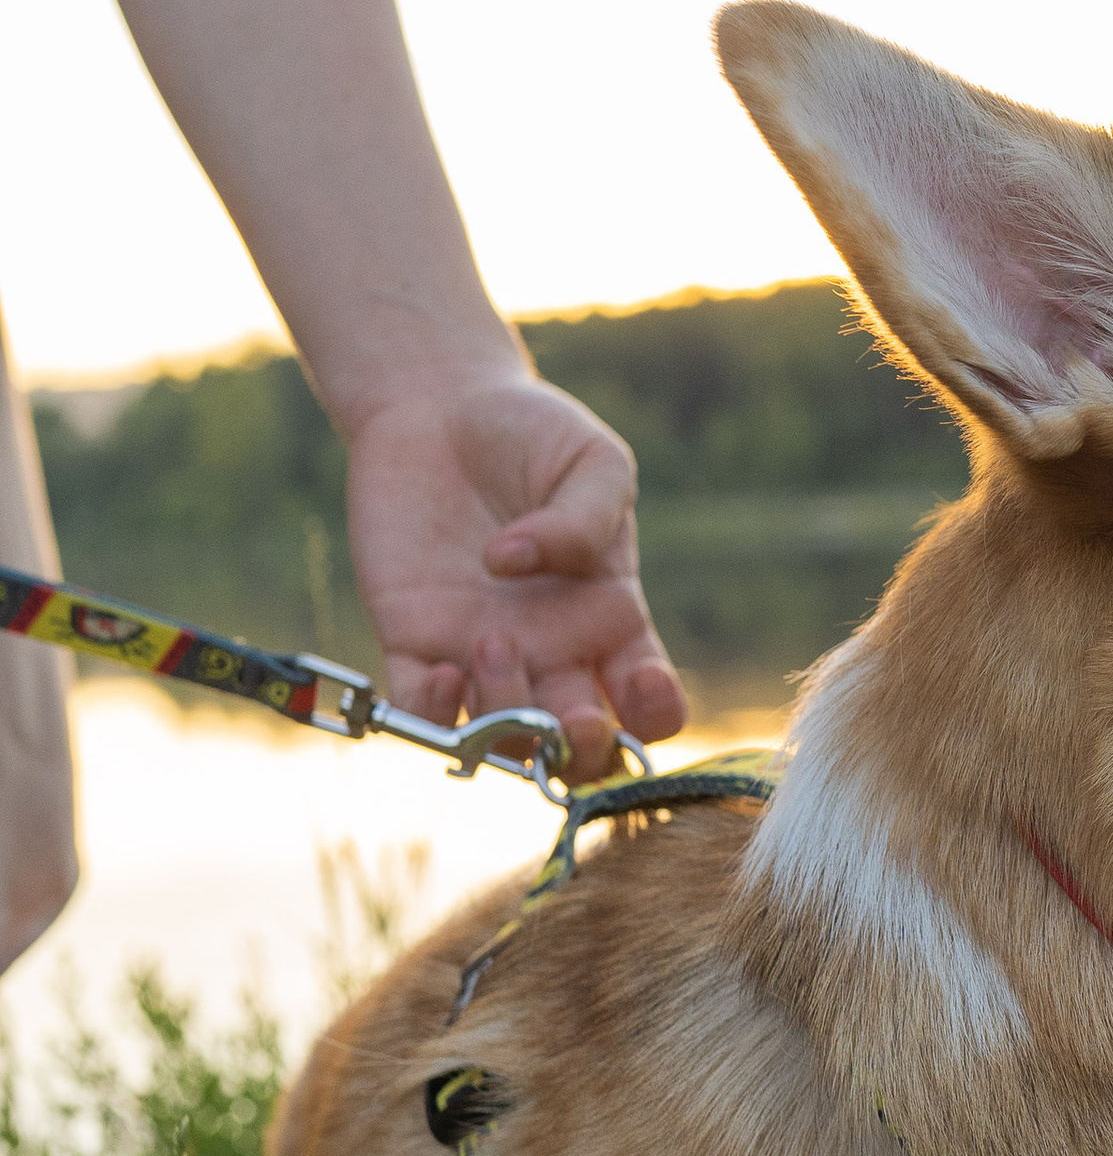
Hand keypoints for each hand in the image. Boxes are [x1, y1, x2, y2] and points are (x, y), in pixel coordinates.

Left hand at [342, 371, 686, 775]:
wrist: (441, 405)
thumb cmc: (533, 432)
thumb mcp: (592, 460)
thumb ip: (585, 516)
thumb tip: (517, 563)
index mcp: (611, 617)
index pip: (647, 704)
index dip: (654, 717)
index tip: (643, 683)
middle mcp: (552, 651)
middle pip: (578, 746)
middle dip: (582, 750)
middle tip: (574, 714)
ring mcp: (483, 653)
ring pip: (504, 738)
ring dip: (508, 722)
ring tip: (493, 642)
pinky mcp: (415, 640)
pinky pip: (421, 712)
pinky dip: (430, 716)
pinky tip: (442, 672)